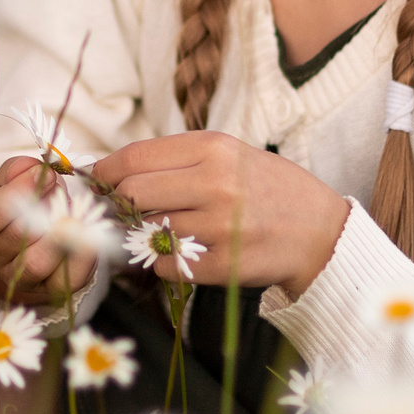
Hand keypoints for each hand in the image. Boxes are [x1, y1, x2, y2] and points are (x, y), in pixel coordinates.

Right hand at [0, 156, 97, 307]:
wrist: (20, 240)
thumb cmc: (14, 202)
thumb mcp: (7, 179)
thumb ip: (19, 170)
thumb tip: (40, 172)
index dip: (21, 192)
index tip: (46, 174)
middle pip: (16, 239)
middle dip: (46, 211)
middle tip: (62, 194)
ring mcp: (16, 280)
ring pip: (39, 264)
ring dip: (63, 235)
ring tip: (74, 215)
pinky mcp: (47, 293)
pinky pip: (67, 279)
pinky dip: (84, 256)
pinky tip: (89, 235)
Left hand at [88, 132, 349, 295]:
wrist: (320, 231)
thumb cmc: (267, 188)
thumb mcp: (229, 155)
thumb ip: (176, 160)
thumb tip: (113, 171)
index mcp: (213, 148)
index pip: (135, 158)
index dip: (104, 172)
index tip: (92, 181)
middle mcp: (215, 183)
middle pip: (132, 194)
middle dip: (117, 204)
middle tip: (117, 211)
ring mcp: (219, 227)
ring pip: (146, 231)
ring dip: (143, 235)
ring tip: (162, 231)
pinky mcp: (224, 265)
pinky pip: (166, 266)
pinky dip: (165, 262)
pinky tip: (186, 253)